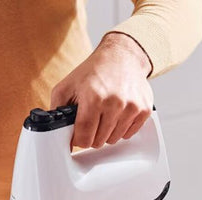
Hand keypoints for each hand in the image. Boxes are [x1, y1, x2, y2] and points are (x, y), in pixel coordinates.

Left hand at [51, 32, 152, 148]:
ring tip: (105, 114)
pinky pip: (129, 134)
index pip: (84, 137)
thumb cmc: (93, 72)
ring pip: (114, 139)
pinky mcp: (144, 110)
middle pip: (100, 141)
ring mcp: (131, 107)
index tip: (79, 133)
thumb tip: (57, 136)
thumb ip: (57, 111)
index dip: (79, 139)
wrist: (122, 56)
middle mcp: (114, 102)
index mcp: (93, 97)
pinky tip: (118, 113)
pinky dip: (122, 128)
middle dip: (93, 135)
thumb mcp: (67, 86)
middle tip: (92, 120)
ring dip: (107, 132)